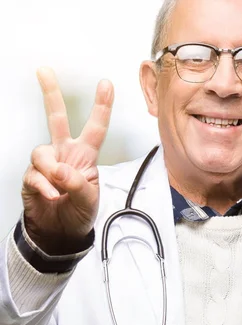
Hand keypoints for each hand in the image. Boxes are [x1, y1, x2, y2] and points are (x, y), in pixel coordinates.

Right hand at [21, 67, 113, 252]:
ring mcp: (46, 164)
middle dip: (51, 94)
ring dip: (51, 170)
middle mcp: (65, 153)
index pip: (96, 128)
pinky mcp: (31, 177)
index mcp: (85, 156)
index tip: (106, 84)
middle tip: (44, 71)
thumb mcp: (89, 200)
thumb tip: (59, 169)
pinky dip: (44, 187)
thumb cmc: (79, 212)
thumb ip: (78, 184)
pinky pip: (34, 175)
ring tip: (59, 189)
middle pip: (57, 119)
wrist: (60, 232)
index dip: (102, 107)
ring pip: (41, 151)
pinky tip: (52, 197)